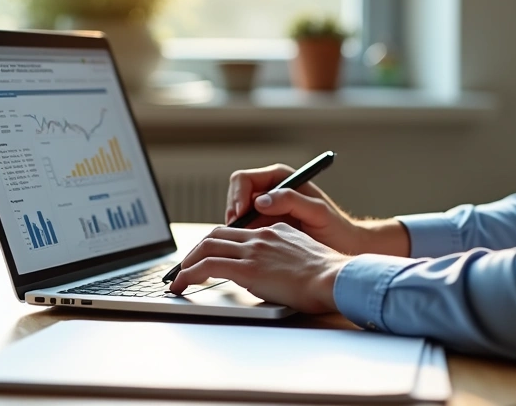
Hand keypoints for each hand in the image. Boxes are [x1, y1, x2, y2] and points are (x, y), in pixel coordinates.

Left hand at [167, 224, 351, 312]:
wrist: (335, 278)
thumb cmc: (328, 277)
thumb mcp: (305, 257)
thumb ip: (285, 257)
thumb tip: (272, 272)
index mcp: (275, 230)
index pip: (237, 231)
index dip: (218, 243)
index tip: (209, 256)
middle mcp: (261, 236)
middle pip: (216, 235)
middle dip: (196, 250)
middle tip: (187, 266)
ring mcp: (252, 250)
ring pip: (206, 248)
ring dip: (188, 263)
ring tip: (180, 278)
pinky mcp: (247, 268)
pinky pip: (207, 266)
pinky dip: (189, 274)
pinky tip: (183, 285)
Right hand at [226, 164, 366, 254]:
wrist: (345, 247)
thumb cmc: (336, 229)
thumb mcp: (317, 212)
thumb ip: (291, 200)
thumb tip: (260, 201)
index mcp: (281, 179)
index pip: (244, 180)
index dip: (237, 197)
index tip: (240, 216)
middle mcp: (270, 191)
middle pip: (235, 196)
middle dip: (232, 213)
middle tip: (236, 233)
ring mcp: (267, 210)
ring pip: (236, 214)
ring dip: (235, 228)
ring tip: (242, 245)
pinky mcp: (266, 228)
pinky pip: (244, 230)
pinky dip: (241, 239)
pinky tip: (248, 251)